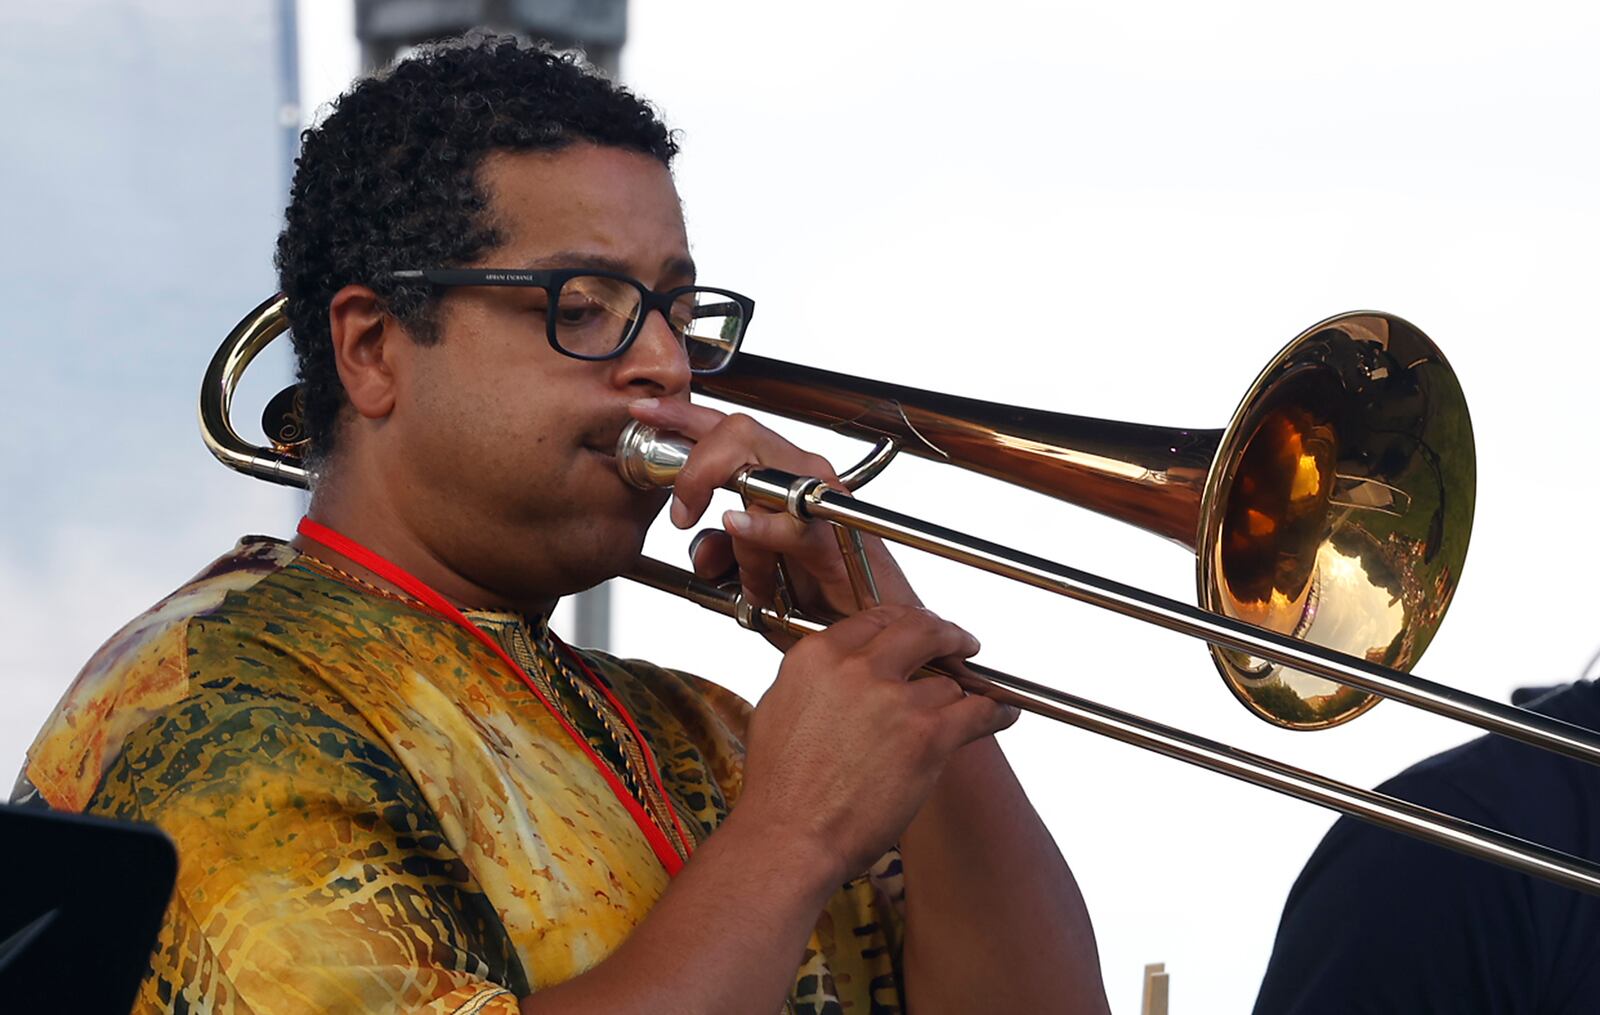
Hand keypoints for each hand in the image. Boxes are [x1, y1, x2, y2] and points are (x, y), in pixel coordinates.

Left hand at [627, 398, 917, 630]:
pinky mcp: (837, 540)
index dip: (682, 416)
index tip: (642, 415)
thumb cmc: (823, 602)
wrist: (875, 637)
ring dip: (730, 513)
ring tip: (721, 551)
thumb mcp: (754, 577)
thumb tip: (700, 544)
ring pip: (761, 471)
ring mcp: (825, 504)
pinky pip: (791, 524)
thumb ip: (723, 554)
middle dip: (695, 463)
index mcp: (782, 479)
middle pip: (739, 432)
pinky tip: (738, 527)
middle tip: (680, 510)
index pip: (727, 430)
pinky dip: (761, 527)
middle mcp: (805, 478)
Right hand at [733, 605, 1019, 881]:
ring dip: (956, 699)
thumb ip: (816, 678)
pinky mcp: (926, 736)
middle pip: (919, 630)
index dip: (904, 624)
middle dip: (946, 633)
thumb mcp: (779, 707)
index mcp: (817, 657)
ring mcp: (894, 699)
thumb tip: (840, 671)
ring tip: (965, 708)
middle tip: (961, 642)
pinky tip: (1004, 713)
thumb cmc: (779, 789)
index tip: (918, 631)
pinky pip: (978, 711)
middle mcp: (856, 668)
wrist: (788, 838)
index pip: (874, 619)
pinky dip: (996, 712)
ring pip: (946, 683)